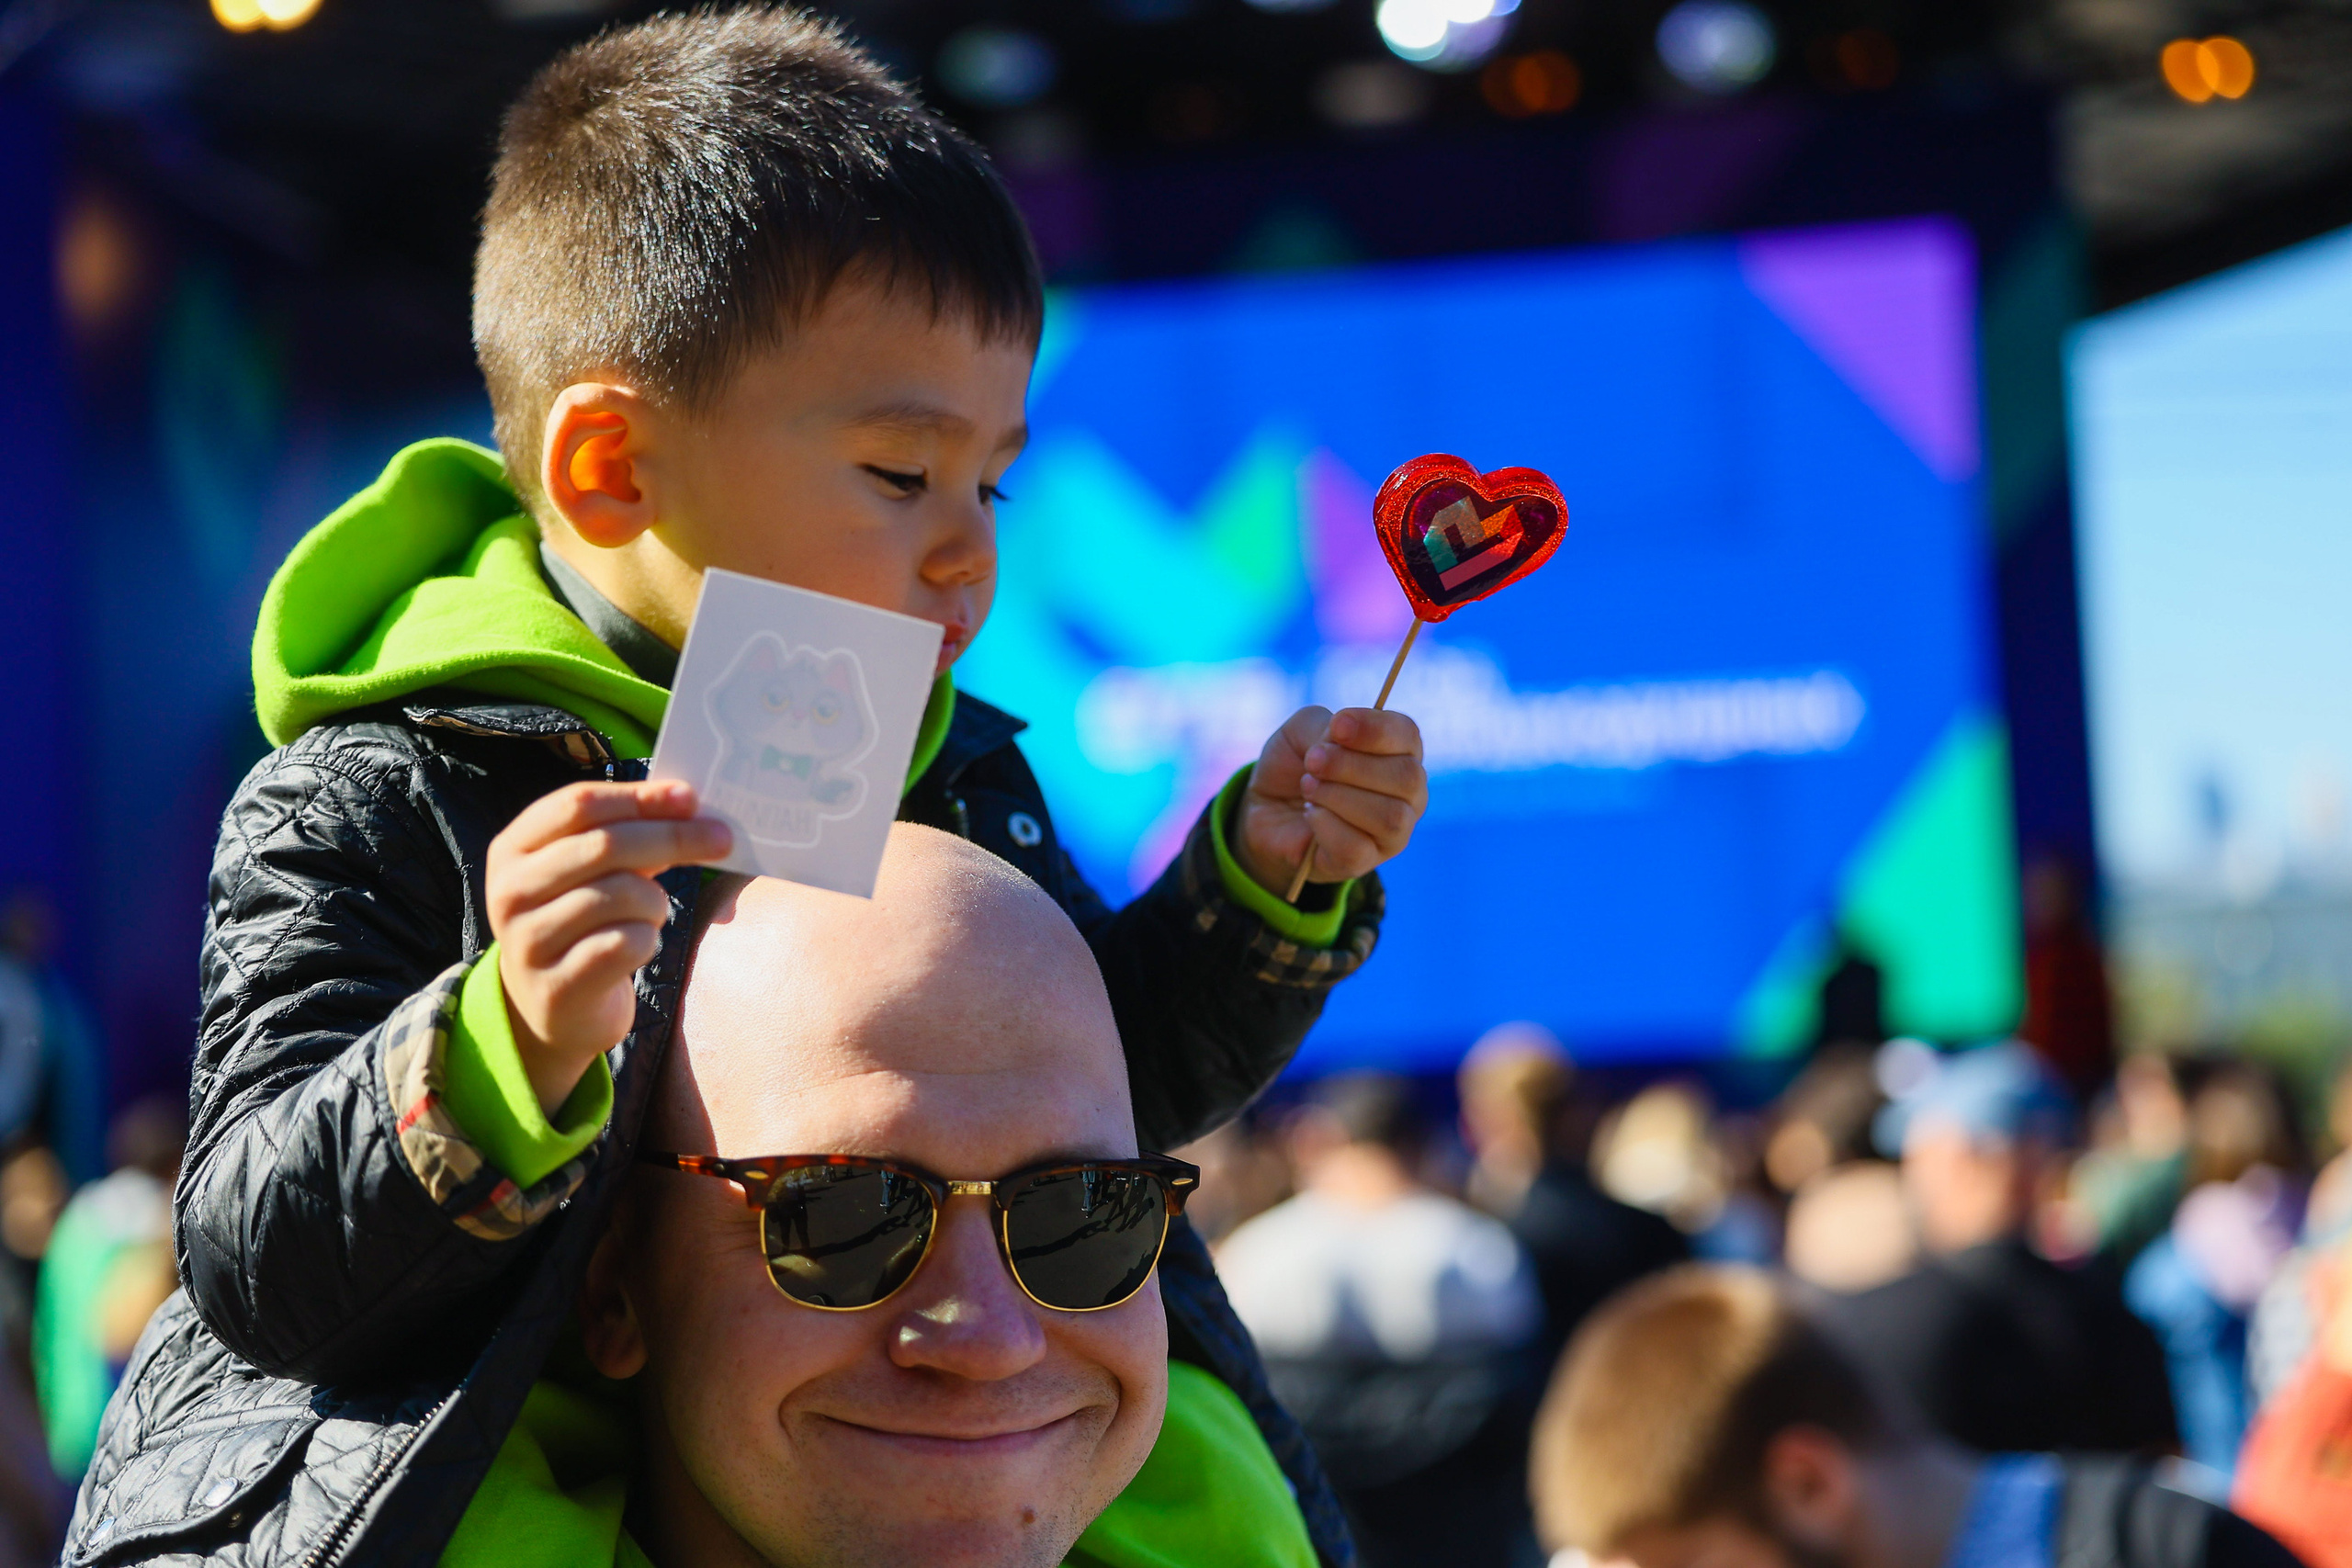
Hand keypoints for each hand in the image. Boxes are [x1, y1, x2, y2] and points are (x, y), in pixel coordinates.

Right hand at [485, 781, 731, 1115]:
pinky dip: (649, 939)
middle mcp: (510, 891)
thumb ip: (628, 835)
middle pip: (604, 845)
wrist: (553, 1008)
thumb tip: (687, 804)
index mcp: (514, 849)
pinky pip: (626, 943)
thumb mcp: (589, 873)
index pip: (579, 804)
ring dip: (657, 900)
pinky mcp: (556, 985)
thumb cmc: (582, 924)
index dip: (639, 798)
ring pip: (621, 894)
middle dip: (673, 837)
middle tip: (722, 839)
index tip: (689, 798)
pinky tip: (639, 945)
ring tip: (652, 912)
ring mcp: (528, 940)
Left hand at [1236, 706, 1426, 894]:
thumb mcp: (1300, 732)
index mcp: (1400, 752)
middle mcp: (1408, 794)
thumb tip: (1340, 739)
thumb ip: (1323, 725)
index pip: (1408, 735)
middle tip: (1312, 761)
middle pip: (1407, 778)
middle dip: (1351, 765)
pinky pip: (1356, 847)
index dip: (1375, 729)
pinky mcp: (1364, 862)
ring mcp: (1392, 833)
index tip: (1337, 726)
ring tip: (1308, 788)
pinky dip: (1325, 824)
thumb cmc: (1295, 766)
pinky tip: (1310, 813)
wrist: (1267, 811)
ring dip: (1338, 796)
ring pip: (1389, 817)